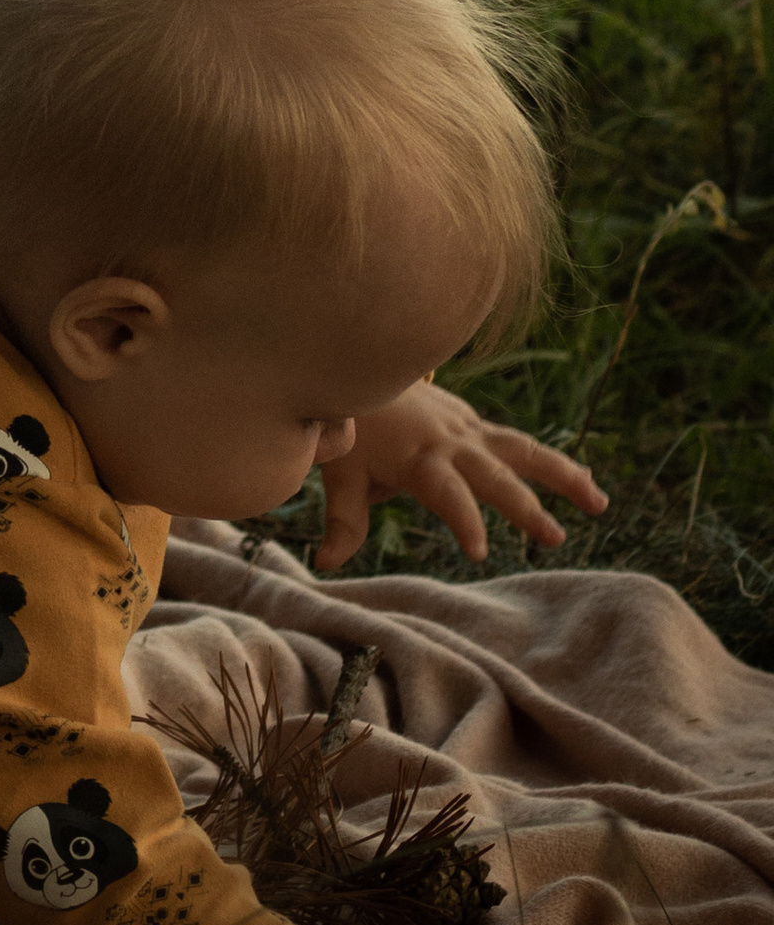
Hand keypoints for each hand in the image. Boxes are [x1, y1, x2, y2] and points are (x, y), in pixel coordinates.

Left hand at [315, 382, 605, 573]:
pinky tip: (586, 482)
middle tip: (554, 539)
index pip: (446, 493)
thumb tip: (325, 563)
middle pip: (494, 475)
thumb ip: (343, 520)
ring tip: (599, 503)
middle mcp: (449, 442)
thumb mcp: (340, 469)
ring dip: (562, 475)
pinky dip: (553, 462)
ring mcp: (468, 429)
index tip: (479, 552)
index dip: (463, 520)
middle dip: (524, 507)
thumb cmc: (348, 424)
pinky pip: (520, 443)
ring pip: (522, 449)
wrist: (356, 362)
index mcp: (417, 457)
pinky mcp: (476, 424)